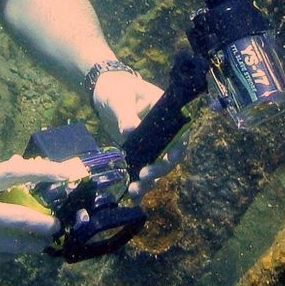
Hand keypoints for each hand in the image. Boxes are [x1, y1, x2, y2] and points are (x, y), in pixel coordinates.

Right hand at [0, 157, 83, 267]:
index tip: (64, 173)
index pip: (11, 174)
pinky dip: (11, 255)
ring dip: (31, 245)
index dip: (41, 172)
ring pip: (12, 245)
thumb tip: (19, 166)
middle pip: (18, 218)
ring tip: (40, 242)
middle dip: (43, 224)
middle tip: (54, 225)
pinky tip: (16, 251)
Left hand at [90, 69, 183, 198]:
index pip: (180, 133)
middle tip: (145, 175)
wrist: (104, 92)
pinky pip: (142, 169)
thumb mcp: (119, 98)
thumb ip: (125, 113)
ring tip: (135, 190)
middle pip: (170, 155)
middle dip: (160, 168)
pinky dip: (139, 183)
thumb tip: (130, 130)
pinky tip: (133, 196)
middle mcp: (163, 132)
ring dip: (149, 181)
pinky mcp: (138, 153)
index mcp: (167, 113)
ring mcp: (151, 144)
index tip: (168, 159)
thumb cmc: (116, 89)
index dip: (178, 148)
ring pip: (157, 166)